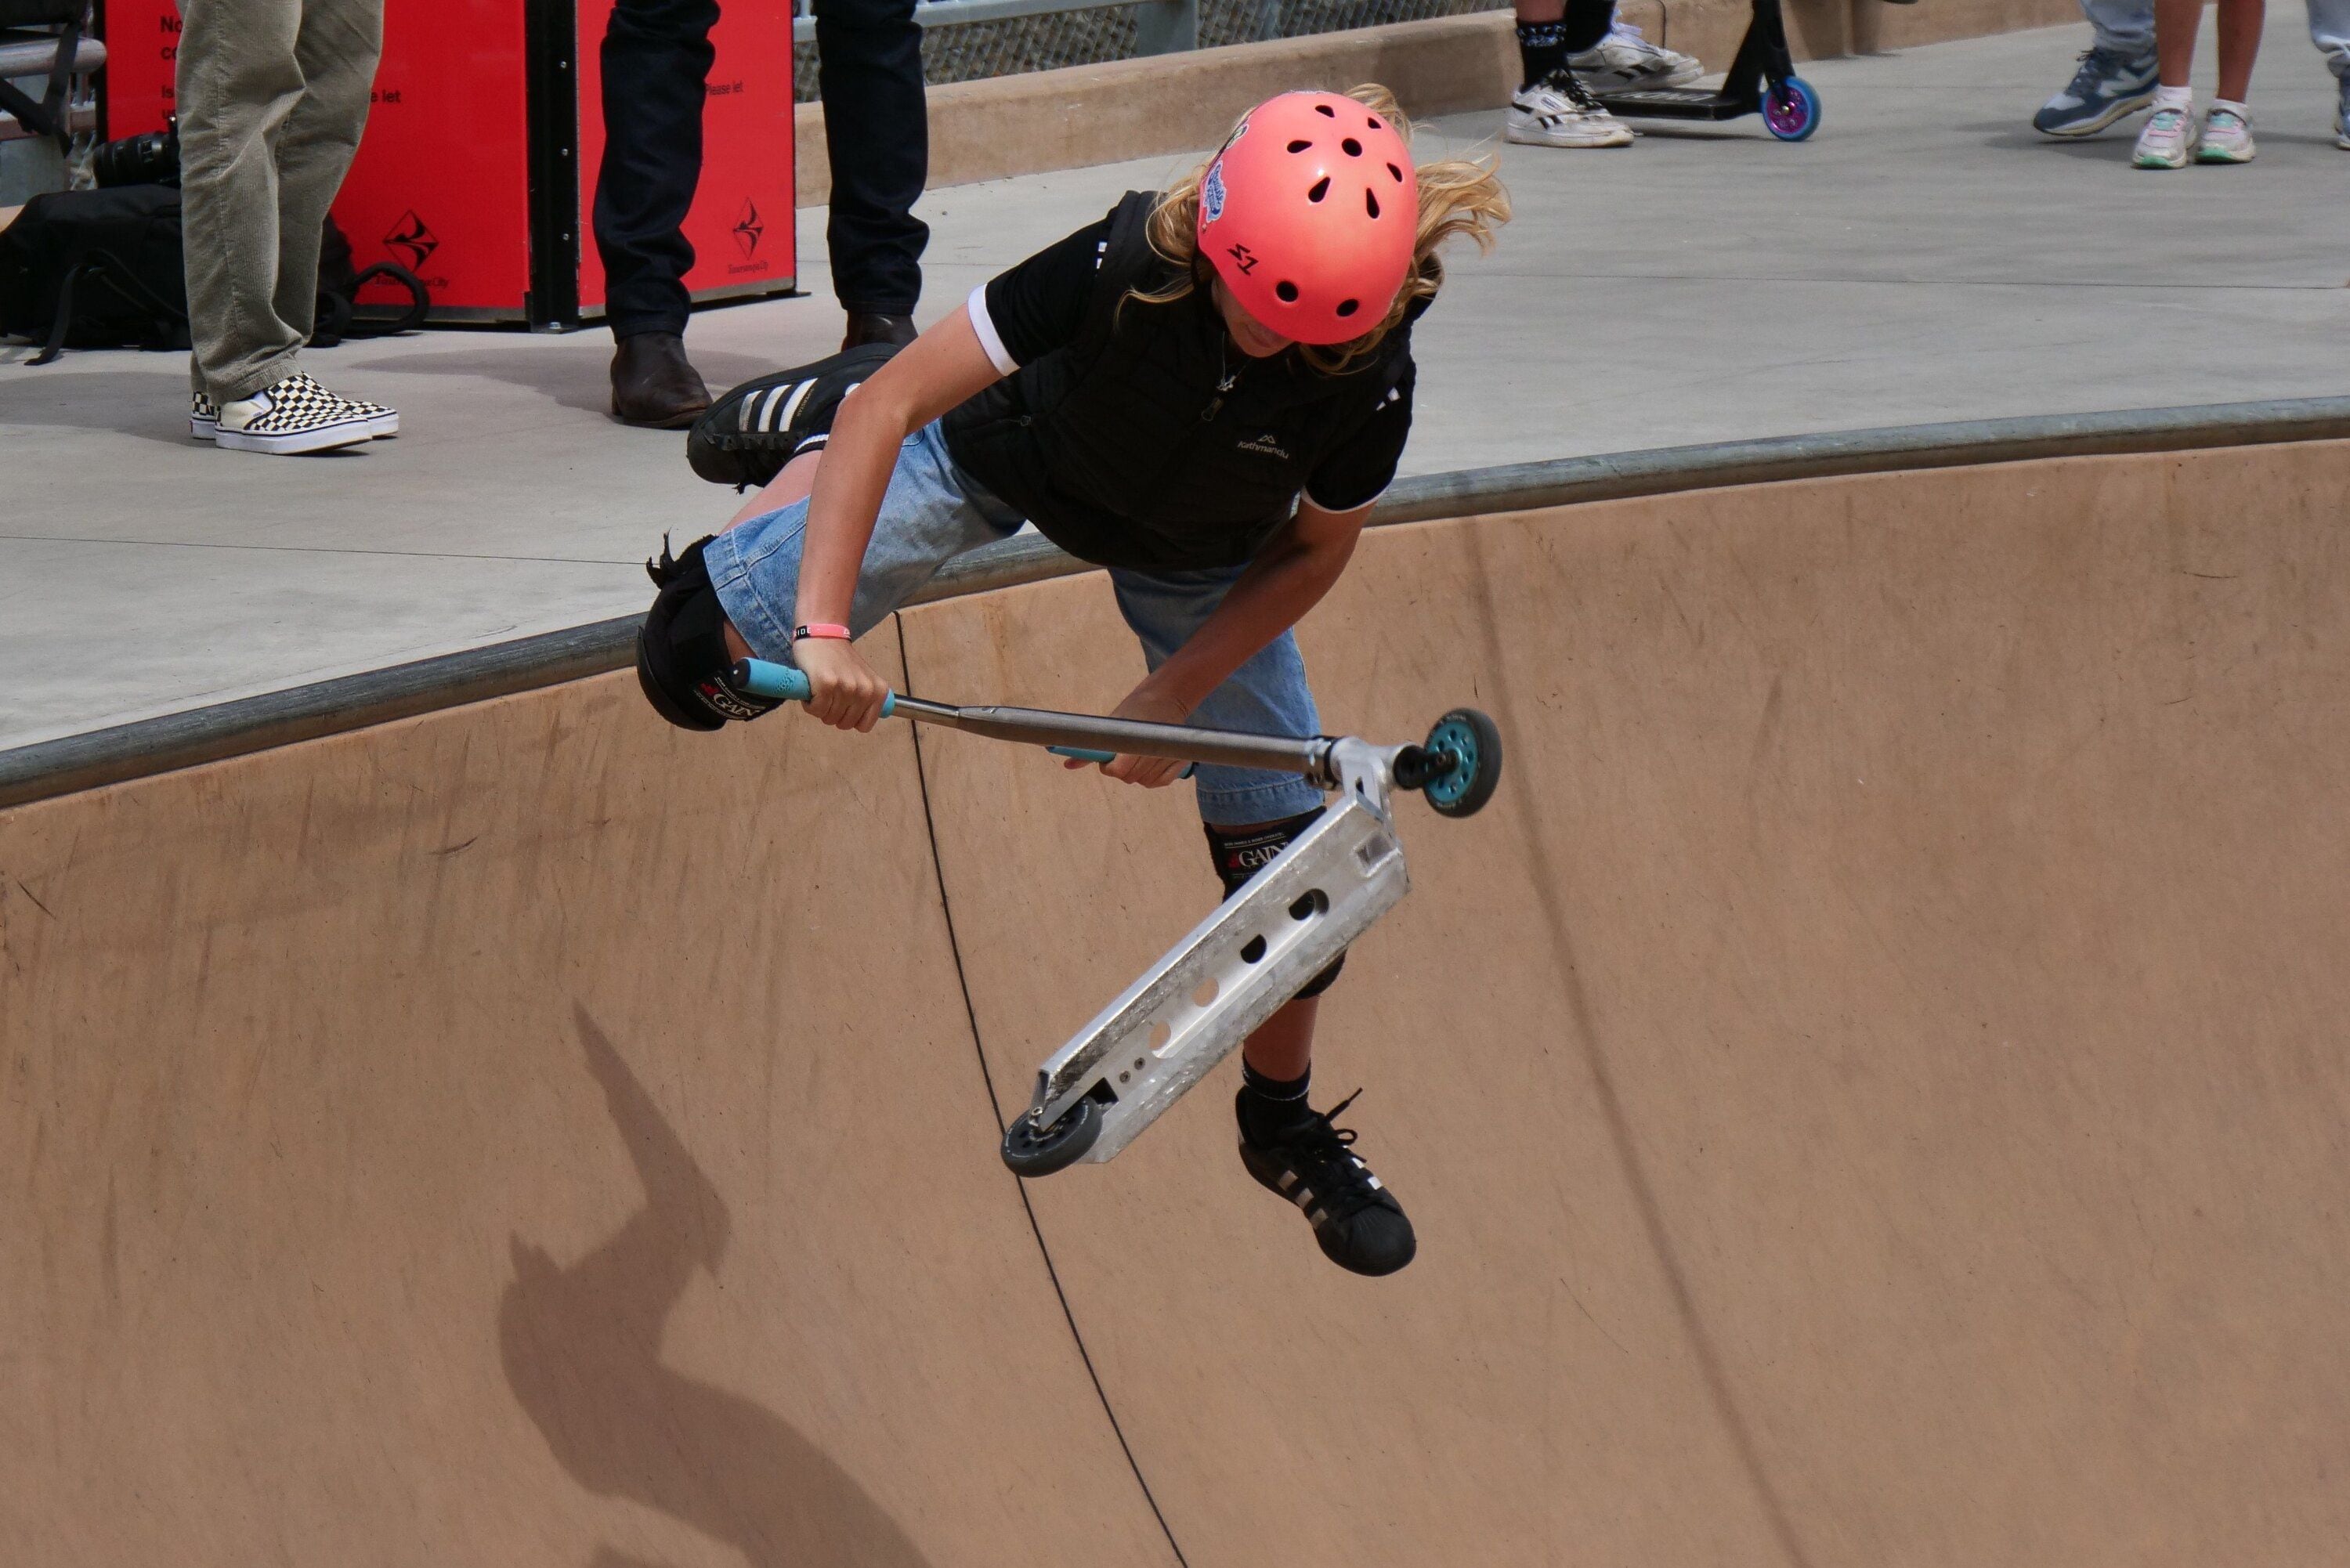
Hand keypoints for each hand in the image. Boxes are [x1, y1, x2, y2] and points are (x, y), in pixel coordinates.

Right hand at [792, 635, 891, 731]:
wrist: (822, 635)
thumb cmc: (840, 660)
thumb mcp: (865, 680)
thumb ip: (868, 700)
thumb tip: (864, 724)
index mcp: (878, 691)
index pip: (865, 726)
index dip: (850, 719)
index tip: (844, 705)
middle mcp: (865, 690)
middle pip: (845, 724)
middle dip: (833, 713)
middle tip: (831, 693)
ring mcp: (846, 687)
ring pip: (828, 718)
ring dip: (820, 707)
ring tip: (822, 687)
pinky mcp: (826, 684)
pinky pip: (815, 710)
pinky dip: (809, 703)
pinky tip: (813, 687)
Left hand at [1068, 682, 1192, 788]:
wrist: (1164, 699)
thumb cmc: (1134, 710)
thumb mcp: (1111, 725)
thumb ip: (1090, 750)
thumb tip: (1067, 765)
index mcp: (1136, 742)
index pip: (1119, 771)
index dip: (1109, 767)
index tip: (1108, 758)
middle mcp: (1154, 751)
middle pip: (1130, 778)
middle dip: (1121, 770)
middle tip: (1122, 755)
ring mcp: (1168, 757)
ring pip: (1145, 781)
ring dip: (1137, 774)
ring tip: (1135, 757)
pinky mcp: (1179, 762)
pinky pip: (1160, 782)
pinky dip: (1152, 778)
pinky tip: (1147, 765)